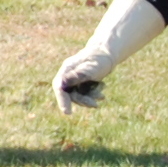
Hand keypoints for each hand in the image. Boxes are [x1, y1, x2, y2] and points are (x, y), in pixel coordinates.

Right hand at [53, 0, 167, 112]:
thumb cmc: (100, 59)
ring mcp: (74, 79)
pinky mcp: (80, 83)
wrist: (107, 53)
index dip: (62, 101)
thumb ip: (78, 76)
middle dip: (82, 101)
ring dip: (89, 98)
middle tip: (95, 105)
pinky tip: (102, 93)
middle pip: (69, 94)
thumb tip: (63, 84)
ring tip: (102, 97)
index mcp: (67, 69)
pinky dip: (93, 95)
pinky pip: (84, 93)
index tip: (68, 113)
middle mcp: (68, 75)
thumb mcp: (91, 68)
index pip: (60, 88)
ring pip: (78, 95)